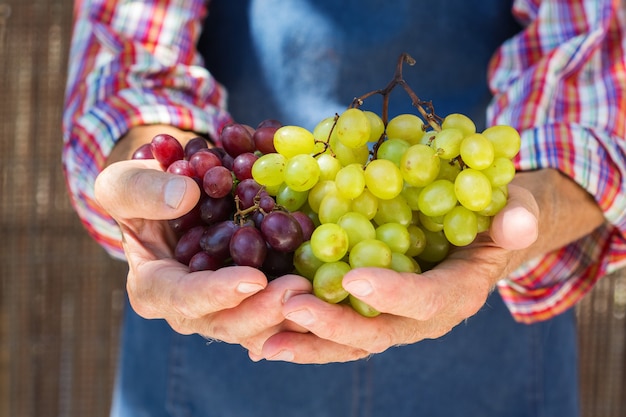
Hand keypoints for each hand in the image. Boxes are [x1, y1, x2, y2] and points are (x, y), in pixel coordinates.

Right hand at [95, 127, 311, 354]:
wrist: (171, 198)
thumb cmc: (141, 191)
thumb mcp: (123, 182)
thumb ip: (141, 191)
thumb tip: (184, 197)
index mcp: (155, 289)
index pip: (184, 300)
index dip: (218, 294)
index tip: (253, 279)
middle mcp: (193, 309)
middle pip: (231, 324)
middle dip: (266, 312)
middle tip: (301, 290)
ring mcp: (227, 307)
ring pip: (262, 327)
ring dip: (293, 316)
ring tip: (323, 293)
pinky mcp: (254, 298)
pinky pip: (281, 311)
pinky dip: (305, 307)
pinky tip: (332, 294)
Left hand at [252, 169, 603, 362]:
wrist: (481, 237)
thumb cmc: (494, 217)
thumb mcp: (512, 206)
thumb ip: (515, 216)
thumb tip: (517, 221)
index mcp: (457, 292)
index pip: (426, 300)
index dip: (394, 293)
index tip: (354, 279)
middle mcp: (422, 318)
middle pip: (378, 334)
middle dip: (335, 324)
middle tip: (292, 307)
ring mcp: (394, 320)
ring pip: (350, 343)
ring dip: (308, 343)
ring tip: (264, 341)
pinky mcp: (371, 314)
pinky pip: (337, 332)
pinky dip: (304, 337)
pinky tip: (265, 337)